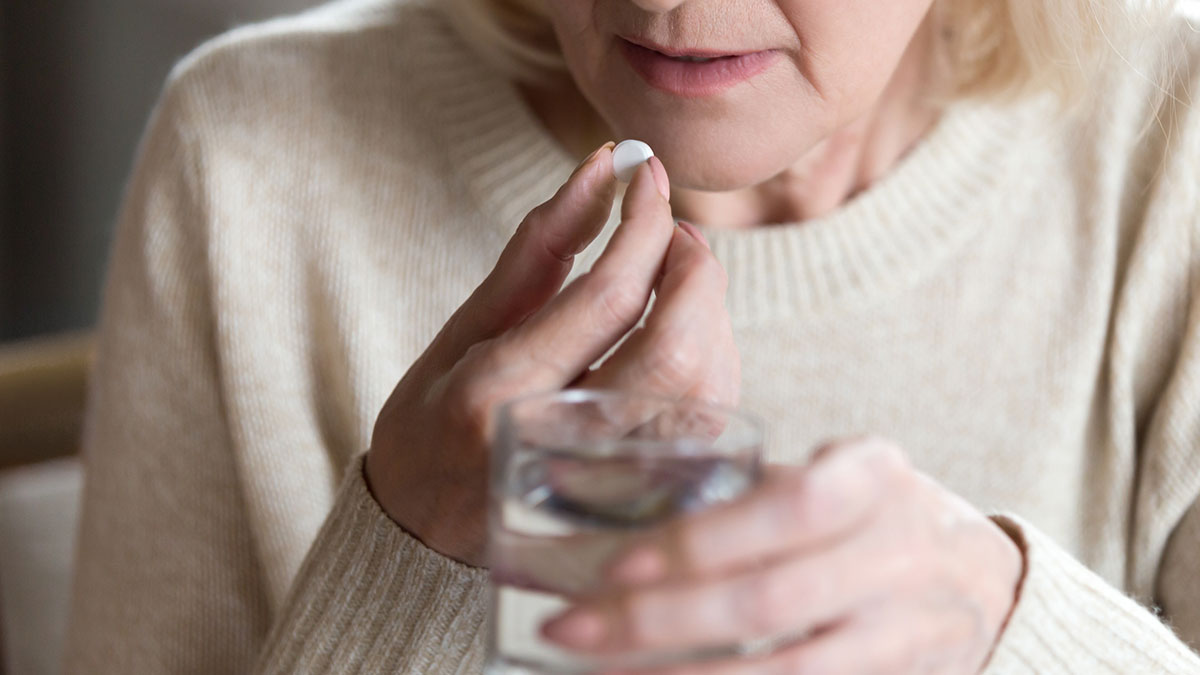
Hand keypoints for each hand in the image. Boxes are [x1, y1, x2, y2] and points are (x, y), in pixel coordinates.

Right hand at [365, 144, 738, 565]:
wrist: (422, 534)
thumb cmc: (434, 423)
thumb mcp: (464, 328)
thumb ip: (539, 249)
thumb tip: (601, 166)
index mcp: (499, 394)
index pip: (608, 297)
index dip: (642, 222)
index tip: (644, 172)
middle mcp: (561, 446)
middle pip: (677, 348)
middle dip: (693, 267)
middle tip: (670, 228)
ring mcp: (609, 484)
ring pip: (706, 386)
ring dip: (708, 312)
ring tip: (672, 276)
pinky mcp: (643, 501)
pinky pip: (708, 422)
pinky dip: (711, 359)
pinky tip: (682, 334)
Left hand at [543, 437, 1024, 673]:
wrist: (985, 581)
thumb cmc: (875, 515)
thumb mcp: (829, 476)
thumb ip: (740, 487)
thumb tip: (581, 483)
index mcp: (873, 477)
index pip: (789, 506)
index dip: (704, 540)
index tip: (618, 562)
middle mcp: (896, 553)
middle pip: (769, 600)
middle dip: (658, 619)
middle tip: (570, 627)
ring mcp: (902, 631)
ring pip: (783, 672)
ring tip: (597, 671)